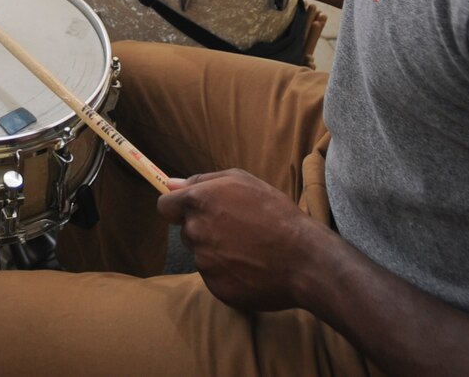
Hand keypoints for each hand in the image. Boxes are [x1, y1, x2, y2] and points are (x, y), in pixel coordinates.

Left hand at [158, 169, 320, 313]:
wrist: (303, 258)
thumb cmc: (276, 214)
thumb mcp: (243, 181)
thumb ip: (201, 180)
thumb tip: (170, 184)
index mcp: (198, 202)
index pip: (165, 206)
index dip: (177, 208)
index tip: (193, 211)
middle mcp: (195, 232)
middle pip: (186, 231)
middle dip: (204, 229)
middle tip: (238, 230)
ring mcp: (204, 262)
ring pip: (201, 254)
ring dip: (217, 251)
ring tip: (249, 249)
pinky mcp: (215, 287)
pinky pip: (215, 277)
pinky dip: (228, 273)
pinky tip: (252, 267)